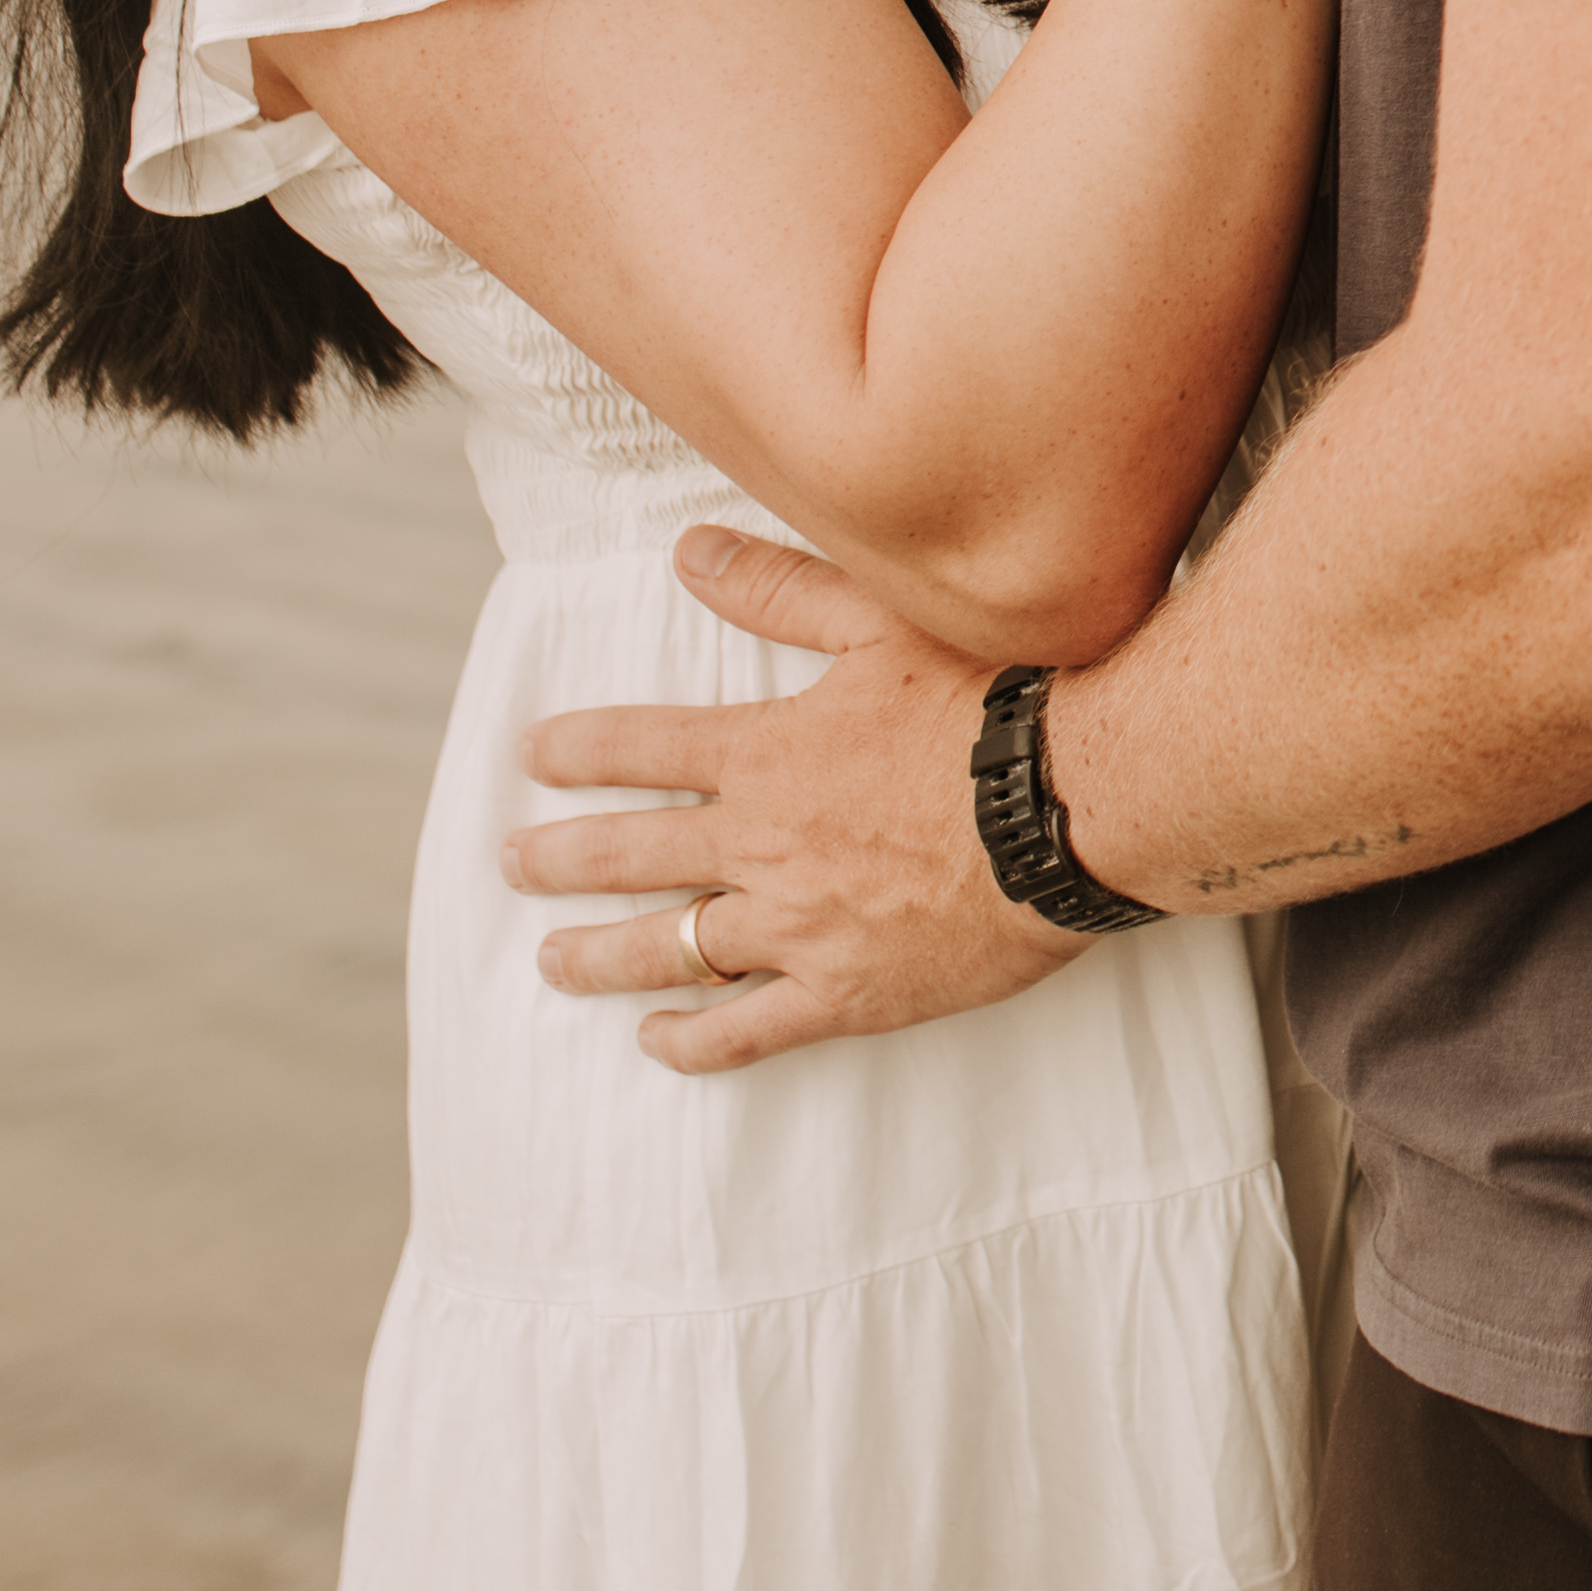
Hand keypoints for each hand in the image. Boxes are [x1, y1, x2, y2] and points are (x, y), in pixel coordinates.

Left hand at [507, 528, 1086, 1070]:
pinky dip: (693, 1038)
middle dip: (560, 857)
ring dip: (598, 953)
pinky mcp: (846, 992)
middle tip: (514, 862)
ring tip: (552, 958)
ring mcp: (799, 926)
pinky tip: (655, 1038)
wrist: (1078, 804)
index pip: (641, 747)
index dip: (578, 749)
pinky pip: (747, 1028)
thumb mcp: (885, 623)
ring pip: (669, 949)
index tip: (533, 755)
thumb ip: (780, 590)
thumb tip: (690, 552)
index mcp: (768, 754)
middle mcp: (763, 845)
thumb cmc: (998, 702)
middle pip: (632, 855)